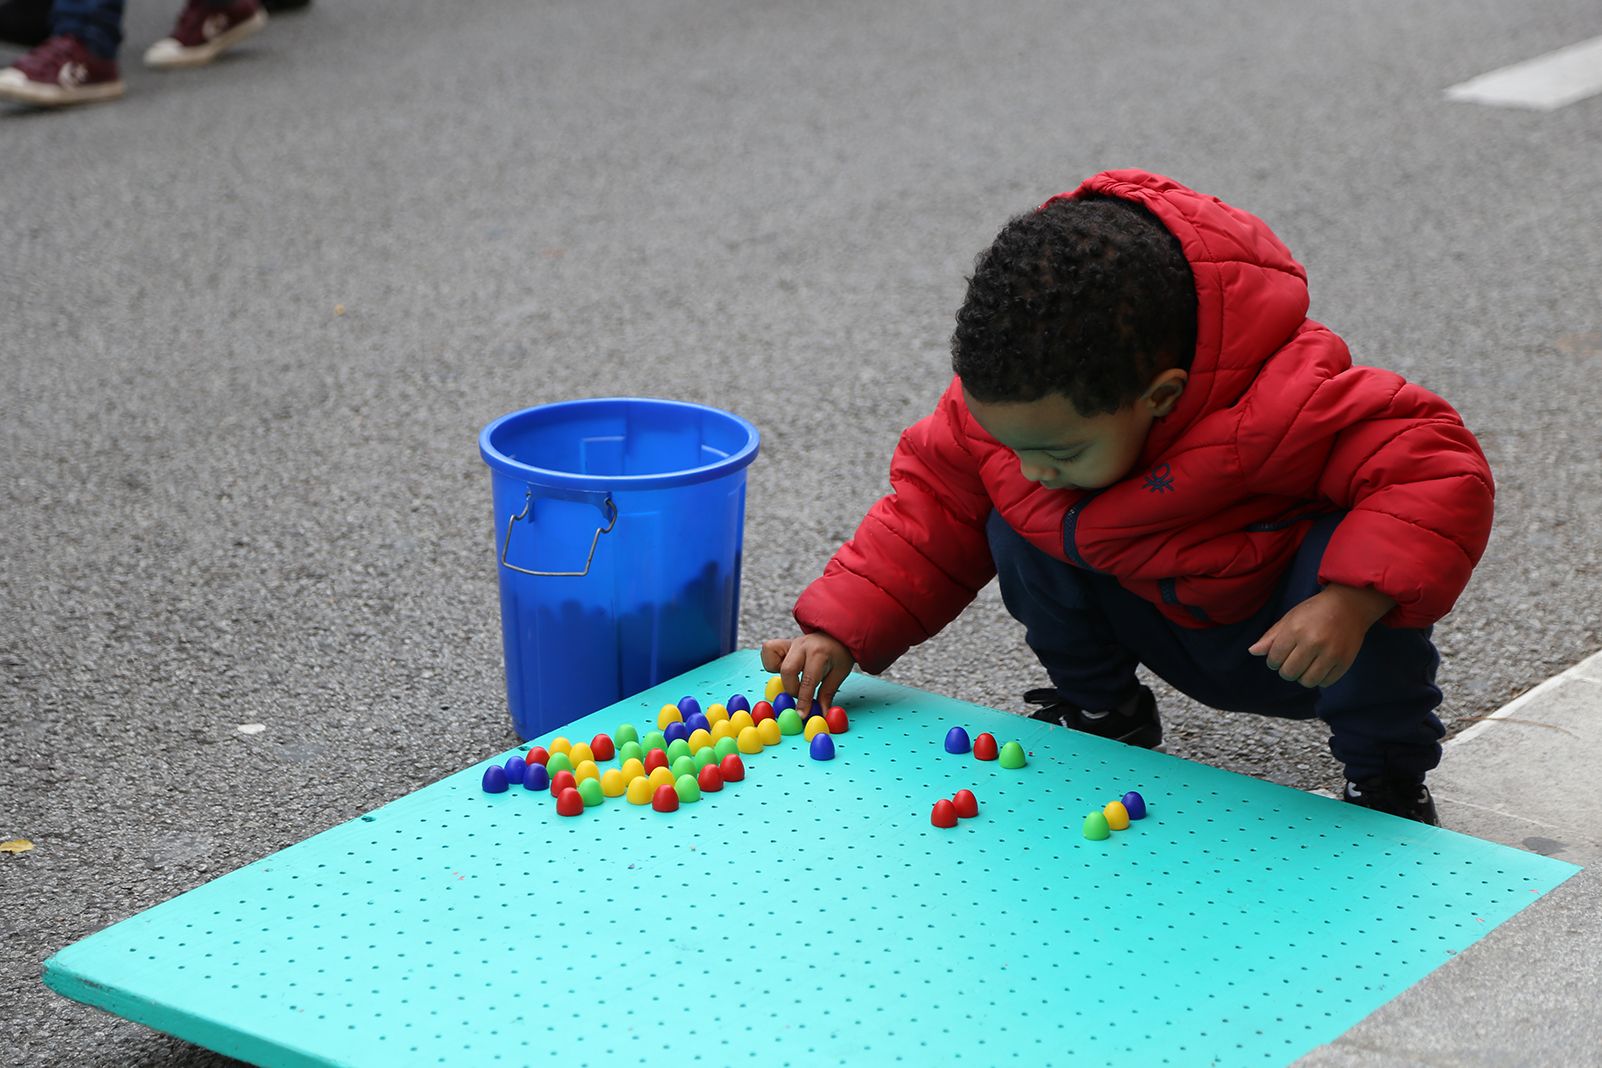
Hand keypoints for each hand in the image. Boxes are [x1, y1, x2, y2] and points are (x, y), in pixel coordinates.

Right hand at [759, 632, 854, 716]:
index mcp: (819, 653)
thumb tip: (821, 714)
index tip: (801, 715)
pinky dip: (772, 662)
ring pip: (772, 659)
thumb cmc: (838, 655)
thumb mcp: (839, 674)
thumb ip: (827, 694)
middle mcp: (802, 646)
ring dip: (779, 674)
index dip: (803, 701)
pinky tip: (784, 667)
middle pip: (787, 671)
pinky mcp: (782, 643)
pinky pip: (768, 650)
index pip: (808, 681)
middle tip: (799, 695)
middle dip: (791, 689)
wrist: (837, 635)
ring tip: (792, 677)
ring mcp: (791, 642)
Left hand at [1247, 584, 1394, 688]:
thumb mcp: (1290, 618)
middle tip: (1292, 662)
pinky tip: (1319, 667)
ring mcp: (1331, 653)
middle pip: (1289, 673)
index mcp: (1295, 630)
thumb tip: (1252, 652)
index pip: (1274, 658)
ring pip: (1307, 681)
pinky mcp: (1345, 661)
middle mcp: (1313, 642)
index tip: (1279, 657)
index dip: (1273, 661)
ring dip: (1302, 677)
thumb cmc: (1315, 611)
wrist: (1350, 605)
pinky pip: (1325, 683)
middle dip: (1286, 670)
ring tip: (1305, 666)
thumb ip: (1271, 636)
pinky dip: (1320, 679)